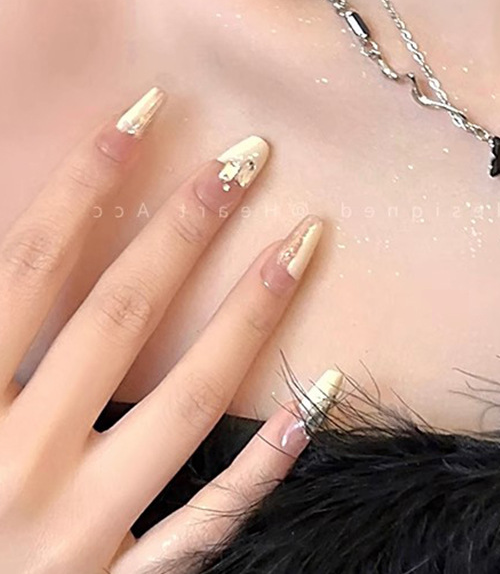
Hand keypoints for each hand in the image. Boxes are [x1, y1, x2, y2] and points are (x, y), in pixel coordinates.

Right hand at [0, 87, 340, 573]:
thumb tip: (25, 251)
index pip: (29, 265)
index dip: (86, 181)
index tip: (145, 112)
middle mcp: (13, 465)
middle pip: (119, 317)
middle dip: (185, 226)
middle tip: (250, 157)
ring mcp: (73, 533)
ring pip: (185, 404)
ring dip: (251, 313)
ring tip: (305, 239)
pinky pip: (207, 522)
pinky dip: (268, 460)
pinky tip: (324, 391)